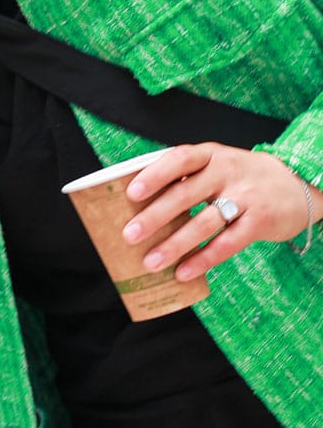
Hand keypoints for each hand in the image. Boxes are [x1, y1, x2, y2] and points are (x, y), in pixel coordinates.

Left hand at [122, 143, 319, 279]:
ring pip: (204, 223)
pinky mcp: (260, 222)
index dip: (154, 175)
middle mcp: (227, 172)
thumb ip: (183, 178)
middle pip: (185, 195)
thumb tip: (135, 205)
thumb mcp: (215, 165)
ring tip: (151, 262)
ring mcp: (245, 197)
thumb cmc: (240, 177)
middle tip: (129, 235)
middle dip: (154, 217)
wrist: (298, 184)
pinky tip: (183, 272)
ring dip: (174, 245)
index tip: (131, 193)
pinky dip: (203, 260)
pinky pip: (227, 243)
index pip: (179, 159)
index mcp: (210, 155)